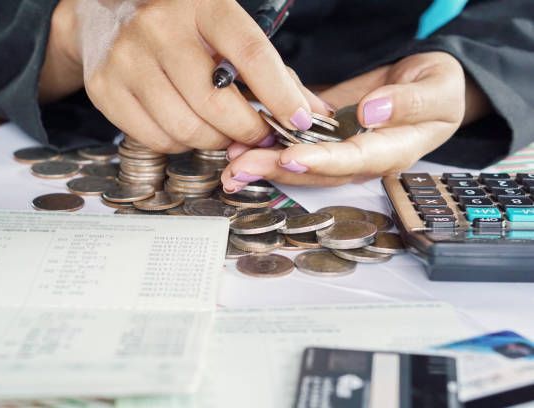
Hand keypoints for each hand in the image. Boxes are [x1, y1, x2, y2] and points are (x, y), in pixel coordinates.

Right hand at [40, 0, 326, 152]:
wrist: (106, 16)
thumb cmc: (182, 28)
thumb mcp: (227, 32)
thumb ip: (272, 71)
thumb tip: (313, 114)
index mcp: (202, 5)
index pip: (250, 52)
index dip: (279, 94)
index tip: (299, 121)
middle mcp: (160, 27)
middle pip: (215, 102)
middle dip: (246, 130)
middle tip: (256, 134)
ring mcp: (127, 58)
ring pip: (186, 128)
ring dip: (213, 142)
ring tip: (220, 131)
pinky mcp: (105, 89)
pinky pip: (156, 139)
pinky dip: (180, 144)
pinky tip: (185, 126)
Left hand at [221, 52, 488, 191]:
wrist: (425, 87)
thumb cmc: (437, 90)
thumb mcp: (437, 89)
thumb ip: (408, 103)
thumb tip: (372, 112)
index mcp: (391, 151)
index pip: (354, 160)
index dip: (322, 161)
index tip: (291, 157)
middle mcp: (360, 160)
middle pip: (317, 171)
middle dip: (276, 170)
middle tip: (240, 168)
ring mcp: (340, 151)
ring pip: (300, 164)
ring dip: (264, 165)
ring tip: (230, 165)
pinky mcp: (325, 138)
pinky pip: (295, 145)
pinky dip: (268, 147)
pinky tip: (240, 146)